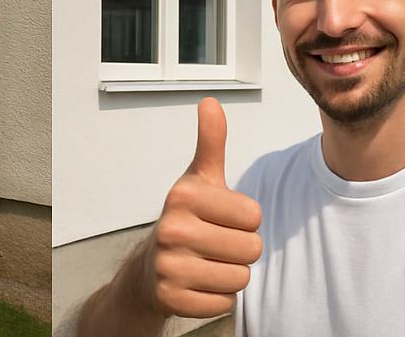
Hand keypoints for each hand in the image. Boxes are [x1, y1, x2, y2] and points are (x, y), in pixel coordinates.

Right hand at [140, 99, 261, 319]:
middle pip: (251, 249)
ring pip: (241, 278)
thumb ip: (211, 142)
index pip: (253, 215)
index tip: (222, 217)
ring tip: (208, 262)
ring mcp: (168, 266)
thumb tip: (210, 102)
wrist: (150, 267)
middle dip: (241, 249)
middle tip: (216, 243)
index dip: (244, 219)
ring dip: (232, 274)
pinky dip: (219, 297)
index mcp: (183, 195)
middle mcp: (171, 229)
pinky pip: (226, 303)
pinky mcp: (171, 300)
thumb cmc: (187, 217)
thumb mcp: (199, 179)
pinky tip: (199, 284)